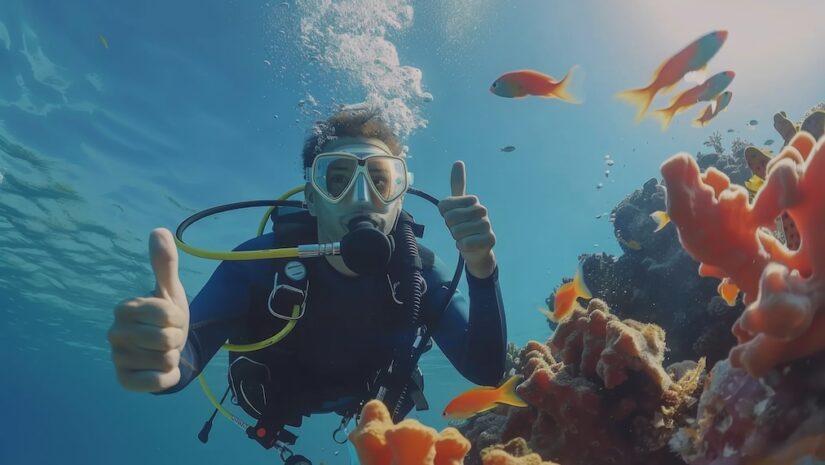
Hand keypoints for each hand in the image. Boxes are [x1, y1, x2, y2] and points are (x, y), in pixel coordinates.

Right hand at [108, 228, 189, 391]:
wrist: (167, 351)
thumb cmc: (167, 318)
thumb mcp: (170, 291)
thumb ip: (165, 264)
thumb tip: (159, 231)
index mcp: (124, 308)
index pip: (167, 314)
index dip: (178, 318)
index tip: (170, 319)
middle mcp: (114, 333)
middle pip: (167, 338)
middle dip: (176, 339)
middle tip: (168, 337)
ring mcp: (117, 358)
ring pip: (165, 359)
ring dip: (172, 357)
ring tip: (162, 352)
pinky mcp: (124, 381)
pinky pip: (157, 381)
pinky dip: (167, 377)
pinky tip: (158, 370)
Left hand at [438, 161, 496, 278]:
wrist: (477, 250)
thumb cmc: (464, 225)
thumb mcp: (456, 205)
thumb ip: (457, 185)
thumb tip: (458, 161)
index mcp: (472, 200)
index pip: (445, 206)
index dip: (445, 215)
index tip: (453, 218)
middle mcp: (482, 210)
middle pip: (450, 218)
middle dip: (451, 227)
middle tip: (459, 230)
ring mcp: (487, 224)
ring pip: (457, 231)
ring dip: (457, 238)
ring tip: (464, 238)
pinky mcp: (490, 239)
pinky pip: (466, 243)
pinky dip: (462, 246)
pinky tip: (468, 245)